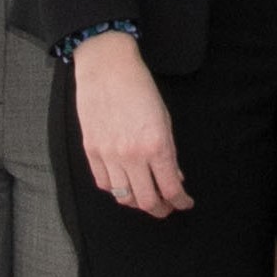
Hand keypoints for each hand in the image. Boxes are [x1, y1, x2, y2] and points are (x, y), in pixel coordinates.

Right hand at [73, 36, 189, 220]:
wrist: (107, 67)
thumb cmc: (140, 88)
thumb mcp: (164, 119)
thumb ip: (169, 152)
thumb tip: (175, 178)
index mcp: (156, 145)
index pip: (171, 189)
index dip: (181, 201)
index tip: (185, 203)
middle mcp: (132, 155)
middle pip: (146, 201)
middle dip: (161, 209)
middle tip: (167, 207)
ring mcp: (109, 155)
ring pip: (124, 197)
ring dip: (138, 201)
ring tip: (146, 195)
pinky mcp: (91, 151)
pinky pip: (104, 183)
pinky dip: (116, 189)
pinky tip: (124, 182)